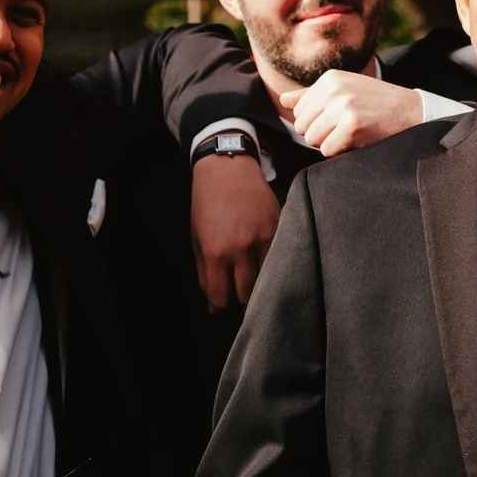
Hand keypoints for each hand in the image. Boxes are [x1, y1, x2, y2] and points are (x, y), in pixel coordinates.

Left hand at [190, 152, 277, 310]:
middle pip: (247, 295)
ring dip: (261, 286)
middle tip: (239, 298)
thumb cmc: (207, 203)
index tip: (222, 308)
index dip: (221, 308)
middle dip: (242, 302)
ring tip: (256, 284)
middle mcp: (241, 248)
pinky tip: (267, 264)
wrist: (227, 168)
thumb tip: (214, 301)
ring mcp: (264, 238)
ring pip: (268, 280)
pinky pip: (280, 258)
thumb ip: (204, 271)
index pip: (221, 298)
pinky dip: (274, 265)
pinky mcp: (279, 228)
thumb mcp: (196, 238)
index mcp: (216, 252)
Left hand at [281, 70, 422, 156]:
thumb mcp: (344, 90)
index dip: (317, 122)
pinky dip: (340, 152)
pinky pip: (327, 150)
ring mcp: (343, 106)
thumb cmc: (376, 103)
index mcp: (329, 78)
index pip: (299, 111)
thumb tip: (284, 100)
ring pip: (312, 139)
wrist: (411, 111)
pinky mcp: (352, 125)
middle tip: (345, 129)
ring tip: (351, 134)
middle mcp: (333, 89)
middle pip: (303, 126)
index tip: (339, 119)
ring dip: (330, 143)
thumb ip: (312, 95)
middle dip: (321, 134)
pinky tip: (357, 141)